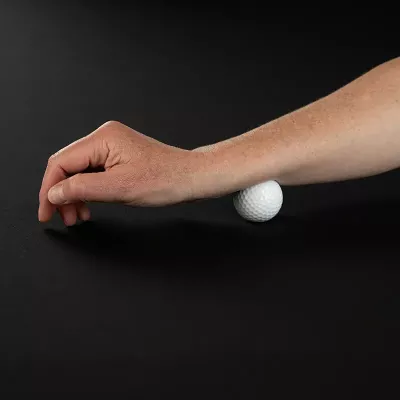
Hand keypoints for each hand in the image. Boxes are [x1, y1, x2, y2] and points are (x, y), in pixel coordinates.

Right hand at [38, 121, 199, 224]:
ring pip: (80, 171)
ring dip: (75, 195)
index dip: (49, 189)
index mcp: (103, 138)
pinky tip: (89, 206)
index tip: (46, 212)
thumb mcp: (119, 188)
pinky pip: (94, 172)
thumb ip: (81, 189)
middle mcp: (105, 137)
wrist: (191, 178)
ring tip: (78, 216)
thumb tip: (53, 193)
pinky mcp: (119, 156)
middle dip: (62, 194)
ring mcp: (112, 146)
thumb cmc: (165, 180)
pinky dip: (89, 191)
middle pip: (68, 166)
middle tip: (65, 218)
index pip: (61, 162)